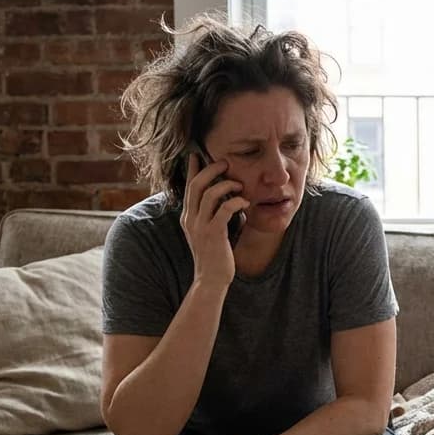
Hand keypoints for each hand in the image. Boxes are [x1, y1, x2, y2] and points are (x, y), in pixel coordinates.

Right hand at [181, 151, 247, 288]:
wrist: (211, 280)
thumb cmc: (214, 257)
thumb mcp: (208, 233)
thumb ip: (211, 217)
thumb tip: (226, 201)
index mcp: (188, 217)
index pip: (188, 187)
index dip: (192, 169)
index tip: (196, 154)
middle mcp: (190, 219)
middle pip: (196, 185)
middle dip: (211, 170)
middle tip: (225, 162)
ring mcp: (200, 226)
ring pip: (210, 194)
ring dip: (227, 185)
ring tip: (240, 185)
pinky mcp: (214, 234)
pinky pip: (224, 209)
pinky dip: (236, 201)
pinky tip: (245, 203)